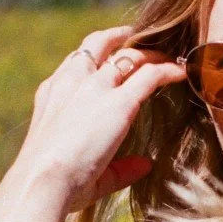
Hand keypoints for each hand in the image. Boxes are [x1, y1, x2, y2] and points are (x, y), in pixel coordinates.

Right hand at [17, 26, 186, 214]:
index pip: (77, 62)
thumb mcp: (81, 167)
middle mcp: (73, 82)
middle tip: (137, 38)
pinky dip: (168, 71)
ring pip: (129, 55)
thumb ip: (118, 167)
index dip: (96, 56)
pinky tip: (181, 72)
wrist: (41, 181)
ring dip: (150, 53)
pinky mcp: (120, 102)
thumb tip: (144, 165)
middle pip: (99, 45)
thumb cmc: (53, 183)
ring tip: (166, 55)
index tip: (112, 57)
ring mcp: (96, 88)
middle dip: (120, 39)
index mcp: (53, 93)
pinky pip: (151, 75)